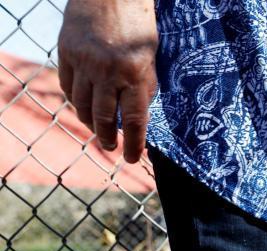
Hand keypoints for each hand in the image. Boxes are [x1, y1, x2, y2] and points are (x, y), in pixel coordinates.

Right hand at [57, 0, 158, 163]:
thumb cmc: (139, 26)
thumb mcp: (150, 59)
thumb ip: (143, 86)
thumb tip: (136, 118)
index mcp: (135, 74)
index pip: (134, 120)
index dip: (133, 144)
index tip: (132, 158)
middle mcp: (108, 71)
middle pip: (103, 117)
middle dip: (107, 138)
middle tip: (111, 148)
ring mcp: (84, 62)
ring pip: (82, 105)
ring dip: (89, 122)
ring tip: (97, 130)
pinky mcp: (67, 53)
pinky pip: (68, 86)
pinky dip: (75, 101)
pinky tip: (83, 107)